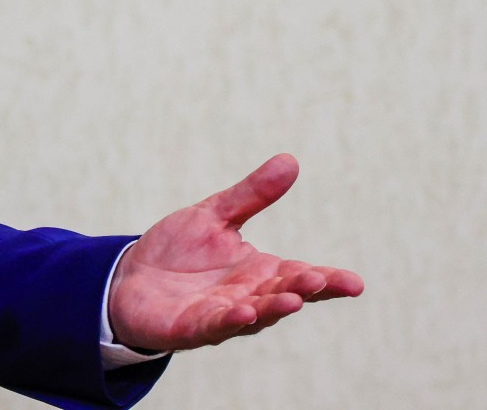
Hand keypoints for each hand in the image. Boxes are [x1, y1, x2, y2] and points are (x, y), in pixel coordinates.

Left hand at [106, 154, 363, 351]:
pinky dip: (229, 321)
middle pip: (283, 294)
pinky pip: (213, 326)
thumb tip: (290, 160)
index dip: (328, 281)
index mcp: (260, 272)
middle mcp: (248, 297)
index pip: (300, 276)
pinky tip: (243, 312)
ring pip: (254, 315)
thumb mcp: (215, 215)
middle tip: (321, 280)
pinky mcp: (191, 327)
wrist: (131, 278)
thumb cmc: (179, 251)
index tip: (355, 283)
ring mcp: (221, 315)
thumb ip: (252, 194)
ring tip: (292, 300)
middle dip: (302, 289)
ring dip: (273, 309)